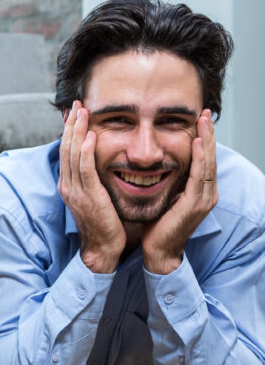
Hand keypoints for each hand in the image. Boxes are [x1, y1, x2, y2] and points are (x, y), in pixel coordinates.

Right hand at [58, 101, 124, 272]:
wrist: (102, 249)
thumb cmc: (103, 225)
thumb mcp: (95, 198)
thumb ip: (94, 180)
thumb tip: (100, 164)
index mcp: (69, 185)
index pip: (67, 152)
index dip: (70, 131)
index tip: (75, 113)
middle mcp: (68, 185)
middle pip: (66, 148)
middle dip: (71, 125)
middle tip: (76, 104)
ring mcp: (75, 191)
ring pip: (73, 155)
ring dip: (77, 131)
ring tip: (82, 112)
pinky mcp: (87, 196)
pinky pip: (85, 169)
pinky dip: (86, 151)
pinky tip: (90, 136)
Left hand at [142, 109, 217, 273]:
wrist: (158, 252)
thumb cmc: (157, 226)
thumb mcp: (164, 197)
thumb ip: (167, 181)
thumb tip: (155, 163)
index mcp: (199, 191)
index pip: (203, 159)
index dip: (202, 139)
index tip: (198, 120)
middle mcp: (206, 192)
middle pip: (210, 156)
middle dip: (208, 133)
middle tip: (204, 112)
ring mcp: (203, 198)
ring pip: (208, 162)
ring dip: (207, 140)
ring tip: (203, 120)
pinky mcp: (195, 204)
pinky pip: (200, 176)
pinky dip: (200, 158)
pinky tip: (197, 143)